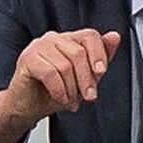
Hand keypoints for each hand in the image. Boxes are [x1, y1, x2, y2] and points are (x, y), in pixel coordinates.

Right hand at [0, 29, 122, 142]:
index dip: (99, 54)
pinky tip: (61, 99)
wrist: (28, 107)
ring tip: (71, 101)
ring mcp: (38, 47)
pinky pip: (50, 73)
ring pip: (65, 65)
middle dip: (87, 79)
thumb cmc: (54, 92)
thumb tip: (115, 37)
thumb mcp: (83, 78)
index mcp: (68, 40)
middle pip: (79, 53)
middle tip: (89, 97)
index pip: (89, 36)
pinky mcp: (27, 58)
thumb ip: (99, 59)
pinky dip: (59, 90)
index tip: (102, 72)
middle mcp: (53, 39)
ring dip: (72, 89)